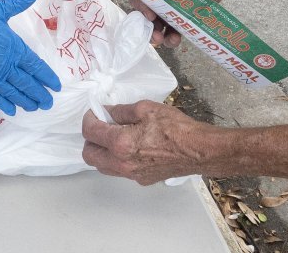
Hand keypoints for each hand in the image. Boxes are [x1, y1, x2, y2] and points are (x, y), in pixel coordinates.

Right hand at [0, 0, 60, 115]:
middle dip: (38, 93)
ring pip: (13, 92)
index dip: (46, 76)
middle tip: (48, 103)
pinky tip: (11, 110)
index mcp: (14, 49)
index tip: (55, 86)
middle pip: (27, 82)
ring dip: (25, 100)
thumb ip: (17, 1)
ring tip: (34, 108)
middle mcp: (7, 66)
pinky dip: (4, 104)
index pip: (35, 66)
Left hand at [81, 101, 212, 184]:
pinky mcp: (141, 179)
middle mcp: (122, 163)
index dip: (89, 118)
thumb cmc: (175, 127)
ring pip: (102, 166)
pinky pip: (119, 170)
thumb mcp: (145, 108)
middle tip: (101, 126)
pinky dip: (117, 159)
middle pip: (89, 155)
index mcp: (120, 143)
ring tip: (114, 136)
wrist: (198, 150)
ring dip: (102, 151)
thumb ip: (119, 111)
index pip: (90, 132)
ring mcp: (131, 174)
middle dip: (90, 139)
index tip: (95, 112)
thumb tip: (105, 112)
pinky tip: (130, 147)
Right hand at [131, 0, 231, 47]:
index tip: (149, 15)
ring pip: (158, 29)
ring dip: (158, 37)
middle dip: (148, 29)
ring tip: (165, 40)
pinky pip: (173, 34)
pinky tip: (176, 39)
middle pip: (145, 18)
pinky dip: (172, 39)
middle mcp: (158, 2)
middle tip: (155, 35)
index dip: (140, 7)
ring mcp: (170, 14)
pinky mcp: (182, 22)